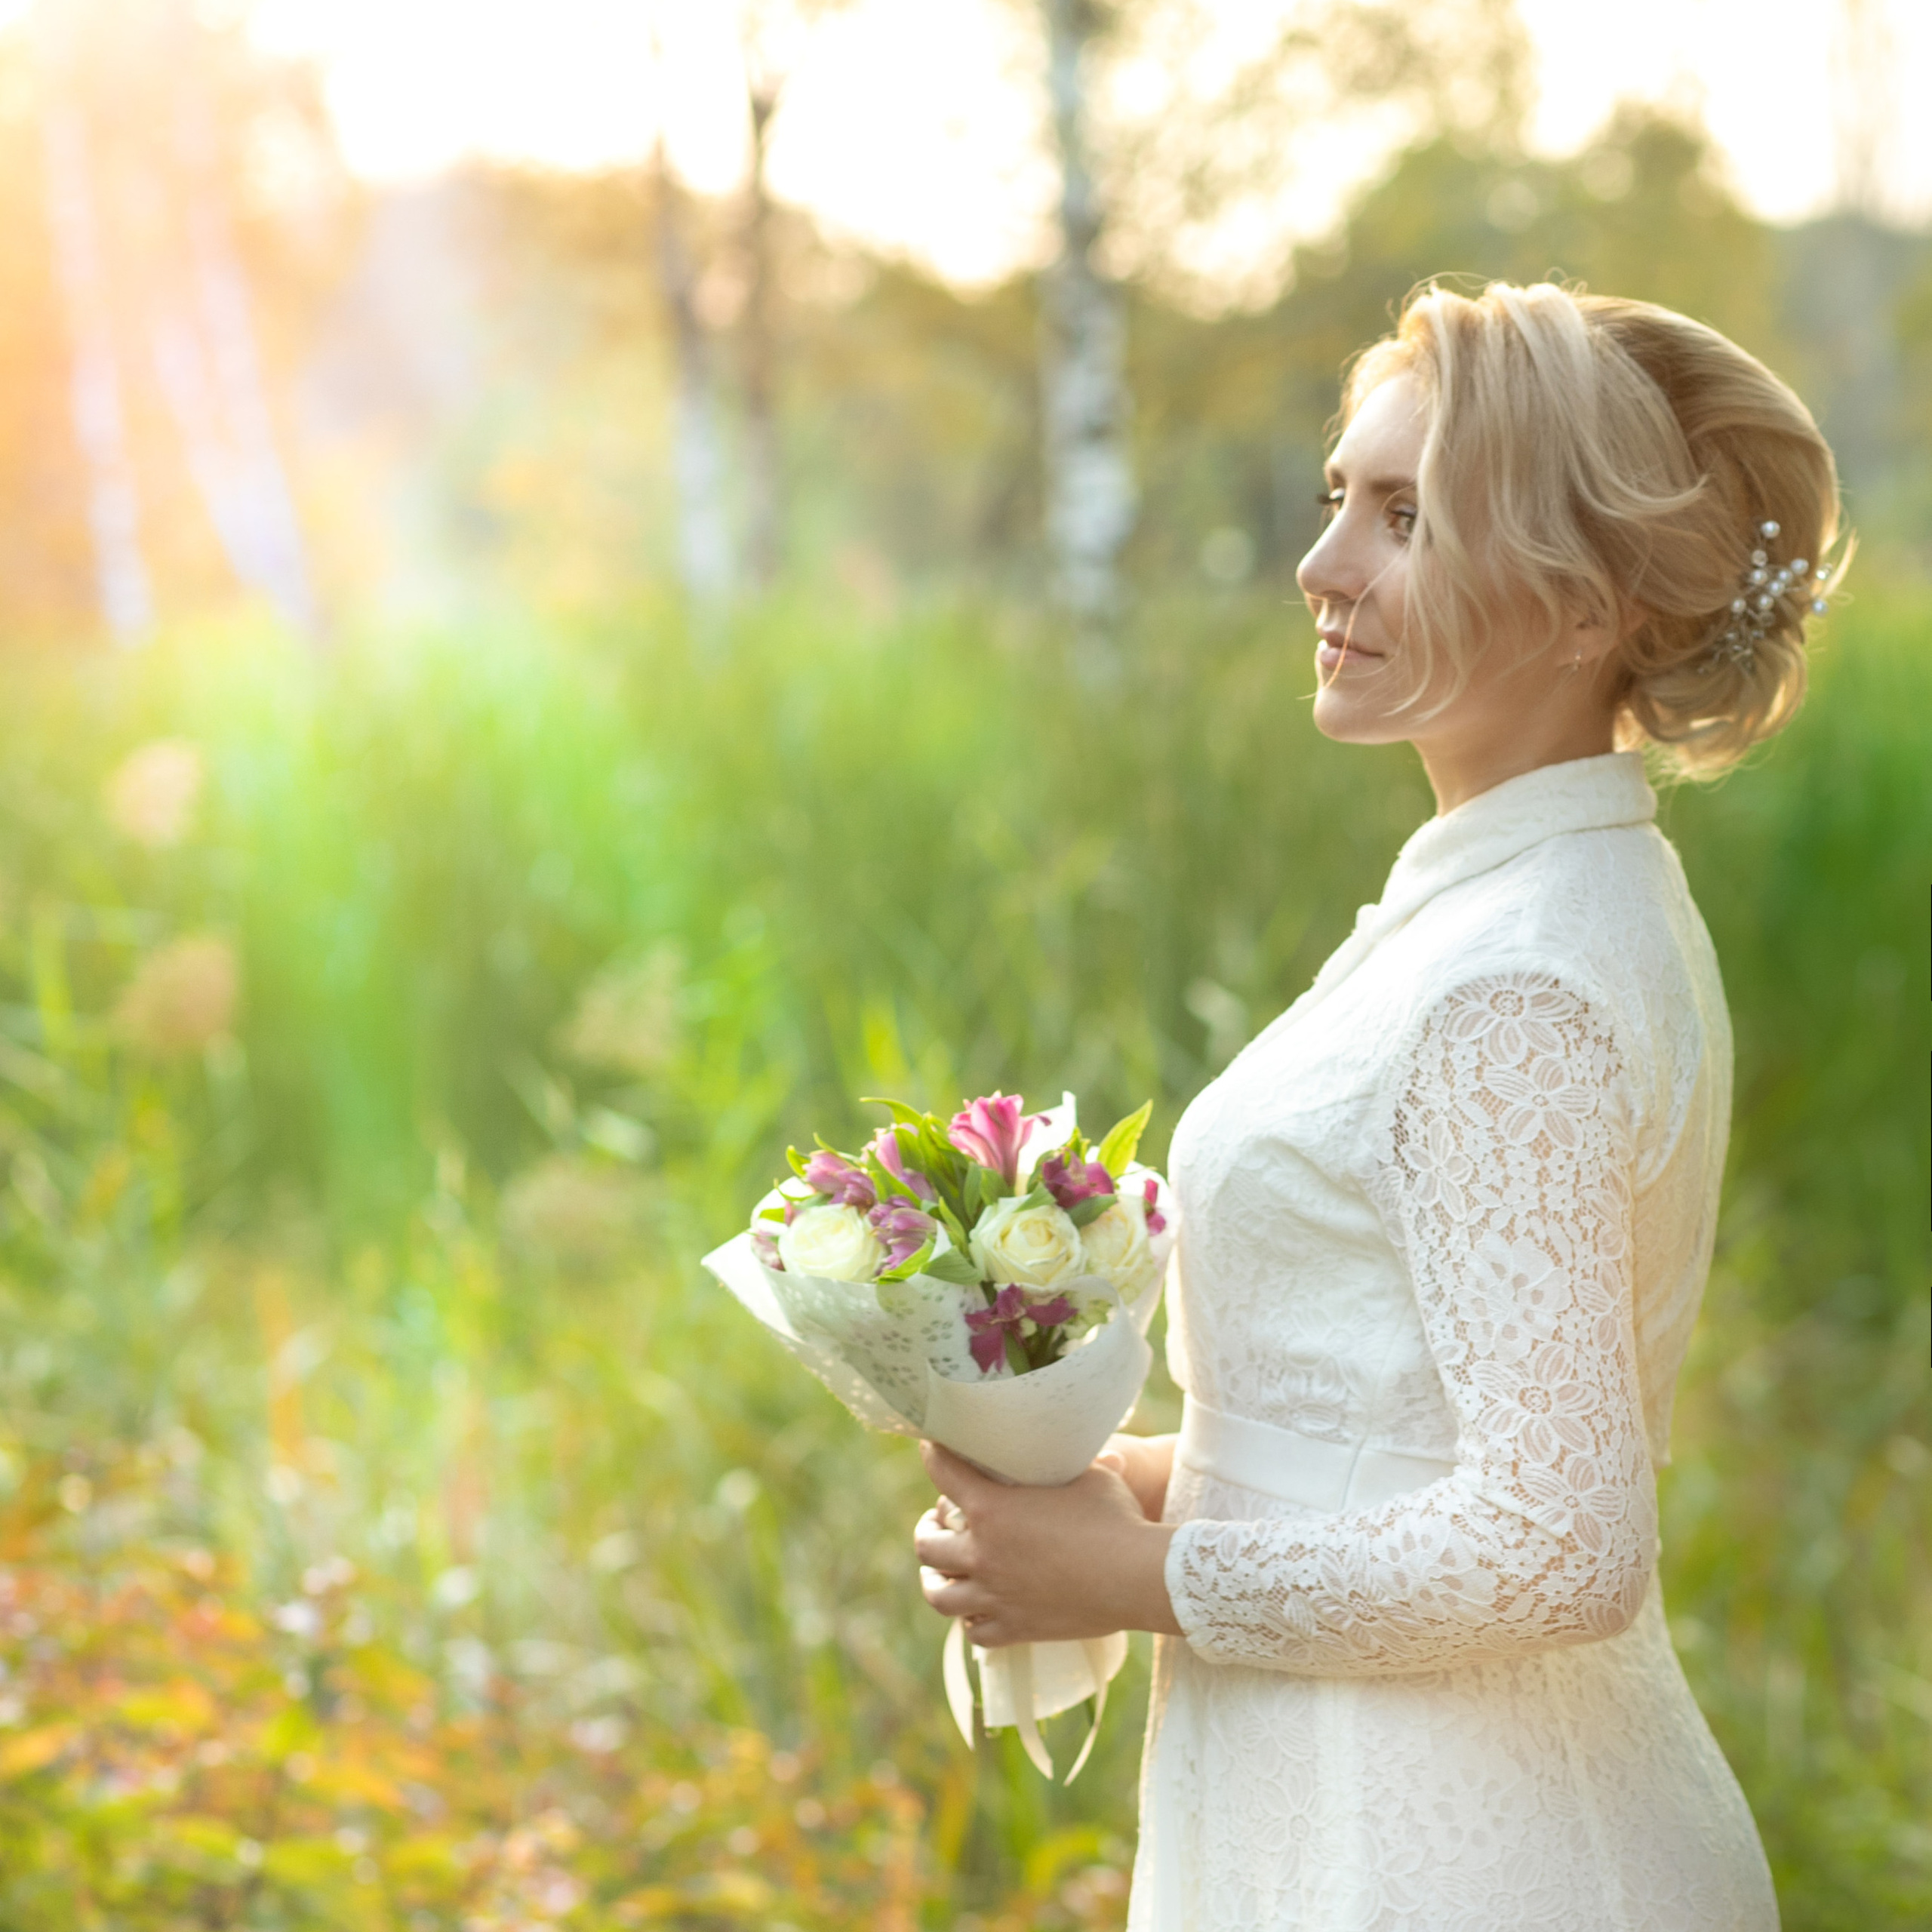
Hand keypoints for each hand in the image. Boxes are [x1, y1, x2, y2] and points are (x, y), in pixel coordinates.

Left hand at [913, 1440, 1181, 1647]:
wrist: (1136, 1578)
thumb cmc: (1115, 1519)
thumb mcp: (1091, 1476)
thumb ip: (1076, 1464)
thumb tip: (1098, 1450)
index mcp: (992, 1509)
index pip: (943, 1473)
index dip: (932, 1454)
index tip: (931, 1448)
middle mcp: (983, 1554)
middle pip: (927, 1545)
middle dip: (927, 1529)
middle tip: (938, 1521)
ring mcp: (995, 1596)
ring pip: (939, 1596)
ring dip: (936, 1580)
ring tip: (942, 1571)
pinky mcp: (1016, 1628)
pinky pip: (975, 1632)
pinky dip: (970, 1620)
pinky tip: (978, 1610)